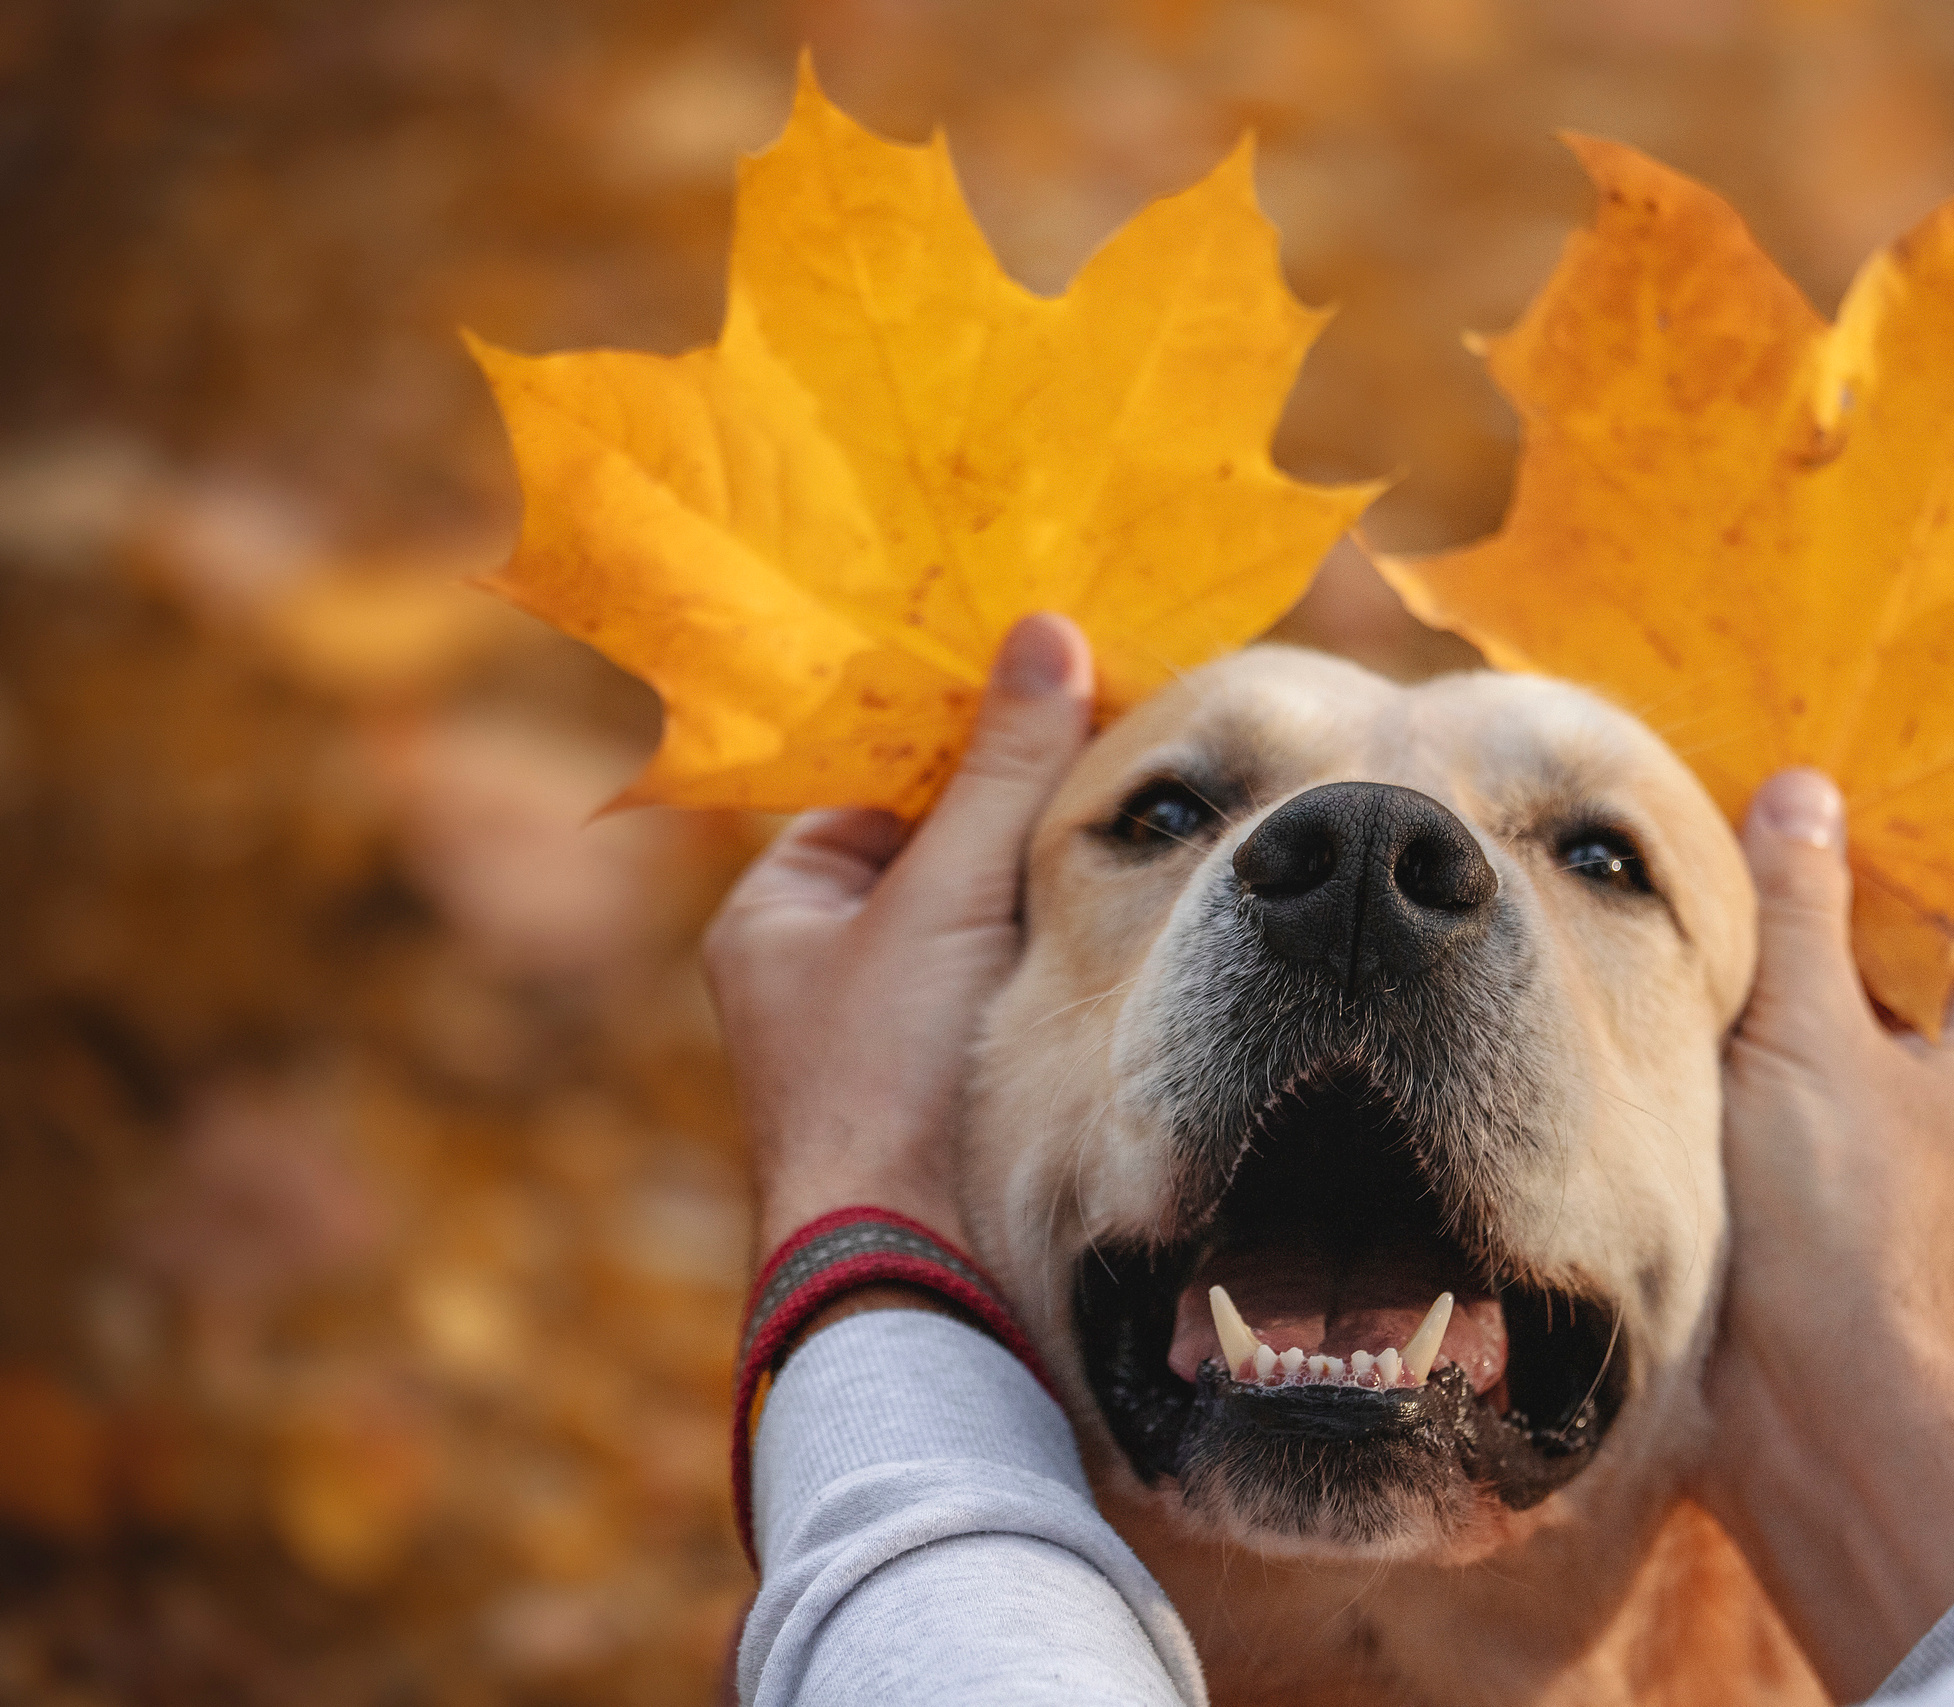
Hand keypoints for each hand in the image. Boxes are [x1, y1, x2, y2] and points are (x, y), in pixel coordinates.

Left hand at [703, 614, 1093, 1266]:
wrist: (916, 1275)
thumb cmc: (892, 1079)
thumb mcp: (945, 898)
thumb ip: (1003, 769)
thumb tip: (1048, 631)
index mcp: (778, 911)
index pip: (880, 780)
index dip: (968, 725)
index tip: (1059, 670)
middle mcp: (822, 967)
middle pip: (938, 844)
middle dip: (1022, 796)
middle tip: (1122, 726)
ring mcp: (890, 1031)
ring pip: (985, 913)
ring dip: (1054, 869)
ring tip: (1146, 801)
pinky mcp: (955, 1083)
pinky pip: (1014, 977)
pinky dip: (1064, 939)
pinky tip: (1135, 901)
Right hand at [1699, 768, 1953, 1701]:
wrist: (1797, 1410)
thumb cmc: (1836, 1214)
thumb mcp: (1812, 1033)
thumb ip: (1801, 909)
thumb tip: (1802, 790)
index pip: (1940, 930)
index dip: (1866, 873)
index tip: (1786, 820)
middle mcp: (1950, 1113)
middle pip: (1865, 985)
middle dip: (1792, 937)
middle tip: (1709, 862)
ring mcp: (1877, 1168)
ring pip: (1806, 1050)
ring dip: (1744, 1009)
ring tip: (1669, 935)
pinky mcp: (1806, 1212)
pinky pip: (1763, 1111)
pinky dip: (1718, 1076)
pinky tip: (1655, 1028)